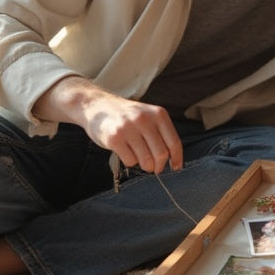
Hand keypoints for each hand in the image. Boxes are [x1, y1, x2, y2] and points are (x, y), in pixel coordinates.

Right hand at [35, 76, 182, 173]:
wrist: (97, 106)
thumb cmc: (126, 116)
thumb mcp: (148, 116)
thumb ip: (160, 133)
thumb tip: (173, 159)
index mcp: (158, 114)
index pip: (174, 142)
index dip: (177, 158)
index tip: (176, 168)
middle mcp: (144, 119)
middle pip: (161, 154)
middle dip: (159, 166)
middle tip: (154, 168)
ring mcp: (128, 128)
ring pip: (146, 160)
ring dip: (144, 165)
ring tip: (138, 157)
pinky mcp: (114, 138)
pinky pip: (130, 161)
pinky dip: (130, 161)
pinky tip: (125, 151)